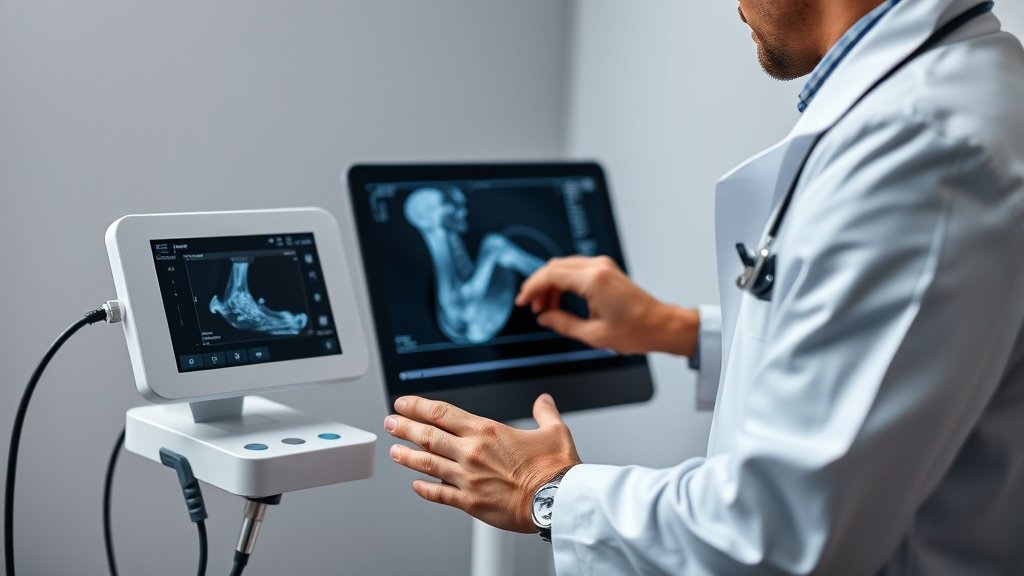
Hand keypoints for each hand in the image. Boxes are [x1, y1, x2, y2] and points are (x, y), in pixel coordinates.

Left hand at [384, 394, 580, 532]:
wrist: (557, 500)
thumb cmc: (556, 469)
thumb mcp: (554, 431)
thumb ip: (544, 412)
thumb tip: (543, 400)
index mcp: (486, 431)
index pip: (442, 413)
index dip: (417, 406)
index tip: (403, 403)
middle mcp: (471, 452)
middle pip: (427, 436)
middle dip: (404, 427)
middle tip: (390, 423)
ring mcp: (467, 478)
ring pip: (427, 463)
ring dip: (407, 456)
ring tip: (393, 452)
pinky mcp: (469, 502)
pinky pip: (439, 494)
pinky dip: (424, 489)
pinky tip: (416, 485)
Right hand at [516, 255, 698, 355]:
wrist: (662, 326)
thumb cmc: (637, 330)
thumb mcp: (593, 335)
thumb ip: (563, 324)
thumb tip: (545, 318)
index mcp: (593, 280)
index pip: (551, 275)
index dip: (532, 287)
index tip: (522, 301)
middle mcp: (598, 267)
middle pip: (555, 267)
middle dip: (539, 286)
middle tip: (533, 307)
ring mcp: (604, 267)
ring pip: (564, 267)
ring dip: (551, 284)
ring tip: (546, 308)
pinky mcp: (607, 271)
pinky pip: (576, 270)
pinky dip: (564, 282)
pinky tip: (561, 301)